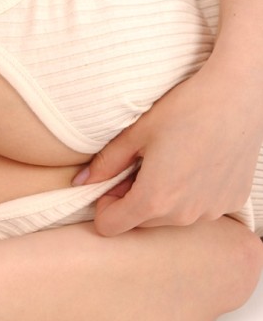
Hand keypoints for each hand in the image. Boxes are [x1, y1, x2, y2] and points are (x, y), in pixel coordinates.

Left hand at [75, 59, 262, 235]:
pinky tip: (197, 162)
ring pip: (170, 217)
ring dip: (163, 197)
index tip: (114, 181)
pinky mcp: (232, 202)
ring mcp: (211, 211)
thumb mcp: (136, 133)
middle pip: (140, 222)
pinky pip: (198, 208)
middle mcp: (184, 215)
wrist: (240, 94)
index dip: (104, 205)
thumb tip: (80, 182)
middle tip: (143, 164)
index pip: (109, 226)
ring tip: (172, 160)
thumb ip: (106, 162)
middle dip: (133, 200)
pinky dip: (191, 193)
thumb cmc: (185, 108)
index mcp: (154, 199)